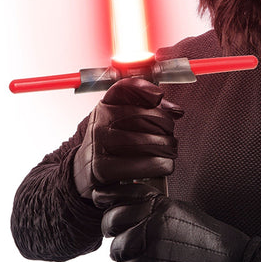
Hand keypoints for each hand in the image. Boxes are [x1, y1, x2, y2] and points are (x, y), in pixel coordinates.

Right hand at [73, 78, 182, 198]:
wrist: (84, 171)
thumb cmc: (112, 145)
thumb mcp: (124, 121)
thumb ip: (151, 110)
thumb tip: (176, 110)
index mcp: (105, 109)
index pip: (123, 89)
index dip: (143, 89)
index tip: (159, 96)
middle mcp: (99, 126)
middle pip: (141, 118)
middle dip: (165, 128)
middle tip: (171, 137)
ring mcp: (98, 149)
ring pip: (143, 143)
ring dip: (165, 150)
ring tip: (169, 153)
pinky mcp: (102, 172)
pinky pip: (140, 167)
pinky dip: (158, 168)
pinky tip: (162, 166)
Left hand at [93, 183, 250, 261]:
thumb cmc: (211, 240)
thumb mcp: (185, 212)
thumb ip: (160, 209)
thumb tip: (135, 211)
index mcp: (164, 203)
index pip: (125, 192)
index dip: (107, 196)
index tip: (100, 199)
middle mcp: (154, 219)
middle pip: (113, 221)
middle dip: (113, 232)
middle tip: (122, 241)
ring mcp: (151, 243)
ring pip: (116, 249)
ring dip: (121, 258)